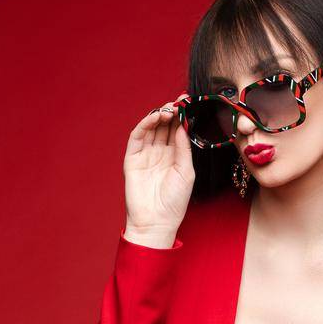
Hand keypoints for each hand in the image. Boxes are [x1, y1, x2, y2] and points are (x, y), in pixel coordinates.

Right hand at [122, 91, 194, 246]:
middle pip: (165, 125)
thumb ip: (184, 148)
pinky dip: (145, 124)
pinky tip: (156, 117)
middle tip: (181, 101)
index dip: (182, 117)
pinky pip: (137, 136)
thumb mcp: (186, 172)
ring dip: (160, 115)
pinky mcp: (132, 158)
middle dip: (172, 112)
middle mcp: (159, 152)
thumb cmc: (174, 202)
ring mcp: (145, 154)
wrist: (156, 222)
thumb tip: (182, 125)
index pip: (177, 130)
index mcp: (174, 156)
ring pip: (151, 128)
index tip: (190, 103)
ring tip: (170, 108)